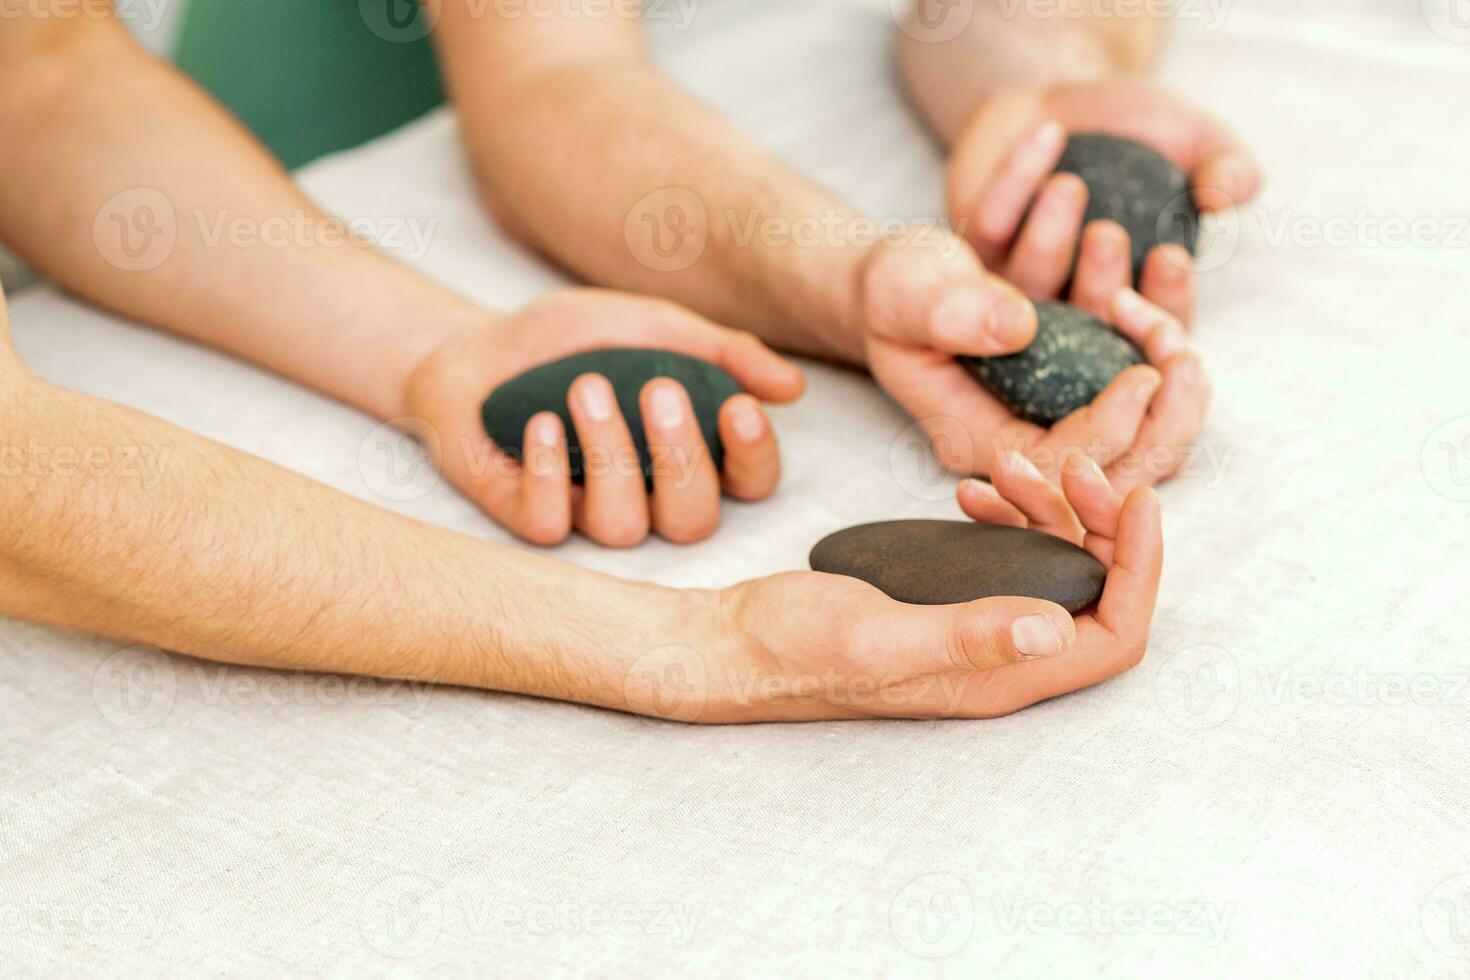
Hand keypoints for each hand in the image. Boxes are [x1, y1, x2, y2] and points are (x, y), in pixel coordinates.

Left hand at [402, 289, 803, 545]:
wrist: (476, 346)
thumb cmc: (572, 339)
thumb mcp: (651, 324)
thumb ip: (721, 352)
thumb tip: (791, 389)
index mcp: (692, 452)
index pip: (750, 482)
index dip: (753, 456)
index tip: (737, 406)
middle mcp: (649, 496)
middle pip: (694, 520)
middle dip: (682, 459)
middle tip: (657, 389)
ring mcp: (589, 512)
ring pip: (623, 526)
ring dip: (610, 456)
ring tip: (585, 388)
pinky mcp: (530, 517)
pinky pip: (550, 524)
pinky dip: (546, 472)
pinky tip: (539, 421)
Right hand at [683, 451, 1160, 721]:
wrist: (731, 643)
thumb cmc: (792, 649)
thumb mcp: (877, 636)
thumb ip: (966, 634)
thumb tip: (1057, 627)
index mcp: (999, 679)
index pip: (1114, 633)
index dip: (1140, 568)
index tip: (1136, 498)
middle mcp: (997, 662)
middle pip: (1093, 595)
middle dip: (1099, 525)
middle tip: (1070, 466)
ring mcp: (970, 633)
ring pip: (1050, 571)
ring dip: (1050, 513)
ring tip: (1011, 468)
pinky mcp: (942, 605)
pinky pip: (1004, 561)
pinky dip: (1006, 518)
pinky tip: (975, 491)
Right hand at [859, 232, 1207, 489]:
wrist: (900, 275)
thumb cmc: (895, 289)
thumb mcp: (906, 289)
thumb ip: (949, 309)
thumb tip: (1018, 327)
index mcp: (977, 437)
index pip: (1057, 464)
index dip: (1109, 431)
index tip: (1144, 375)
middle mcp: (1027, 434)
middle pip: (1122, 465)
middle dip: (1166, 415)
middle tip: (1183, 354)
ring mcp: (1062, 404)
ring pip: (1146, 420)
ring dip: (1167, 352)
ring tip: (1166, 276)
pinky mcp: (1085, 370)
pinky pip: (1144, 367)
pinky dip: (1158, 321)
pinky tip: (1157, 265)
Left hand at [947, 79, 1262, 323]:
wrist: (1065, 102)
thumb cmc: (1138, 134)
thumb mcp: (1193, 141)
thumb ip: (1224, 166)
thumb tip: (1231, 191)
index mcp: (1136, 302)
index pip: (1156, 329)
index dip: (1163, 304)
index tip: (1171, 257)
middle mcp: (1073, 308)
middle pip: (1085, 323)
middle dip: (1097, 283)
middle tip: (1107, 236)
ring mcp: (1016, 288)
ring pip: (1028, 284)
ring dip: (1046, 240)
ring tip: (1069, 186)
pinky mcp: (971, 251)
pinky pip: (989, 226)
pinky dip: (1016, 180)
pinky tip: (1047, 135)